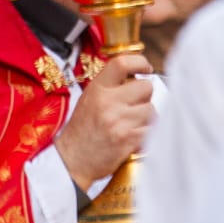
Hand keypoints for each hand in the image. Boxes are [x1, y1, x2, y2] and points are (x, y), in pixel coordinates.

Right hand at [55, 52, 154, 191]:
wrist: (72, 160)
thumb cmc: (82, 128)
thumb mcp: (89, 98)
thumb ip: (110, 85)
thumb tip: (138, 74)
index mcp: (98, 88)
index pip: (122, 63)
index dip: (139, 62)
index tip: (145, 68)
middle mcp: (109, 102)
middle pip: (146, 87)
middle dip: (145, 95)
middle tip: (137, 103)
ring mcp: (119, 122)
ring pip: (151, 110)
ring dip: (147, 116)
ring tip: (135, 122)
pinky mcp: (128, 141)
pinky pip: (151, 130)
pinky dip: (148, 133)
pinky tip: (137, 136)